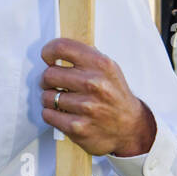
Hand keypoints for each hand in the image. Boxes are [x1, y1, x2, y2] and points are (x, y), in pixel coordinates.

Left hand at [40, 38, 156, 156]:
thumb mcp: (108, 68)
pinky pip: (48, 115)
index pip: (62, 48)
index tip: (47, 57)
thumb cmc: (115, 95)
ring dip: (50, 99)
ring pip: (47, 96)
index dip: (49, 51)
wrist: (129, 127)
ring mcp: (85, 107)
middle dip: (47, 79)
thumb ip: (85, 56)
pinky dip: (51, 114)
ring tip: (60, 100)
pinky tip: (61, 112)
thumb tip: (57, 50)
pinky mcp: (77, 127)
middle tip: (53, 83)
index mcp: (100, 64)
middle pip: (49, 74)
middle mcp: (93, 84)